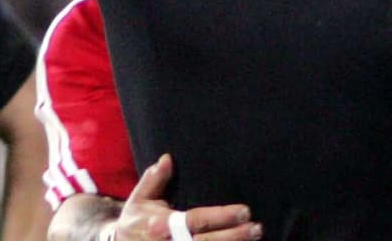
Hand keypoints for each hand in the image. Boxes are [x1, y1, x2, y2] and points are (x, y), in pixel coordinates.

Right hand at [115, 154, 260, 239]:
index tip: (244, 211)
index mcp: (161, 225)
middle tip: (257, 228)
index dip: (221, 217)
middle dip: (234, 236)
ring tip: (255, 238)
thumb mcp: (140, 199)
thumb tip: (168, 159)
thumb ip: (154, 180)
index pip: (195, 221)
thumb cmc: (135, 222)